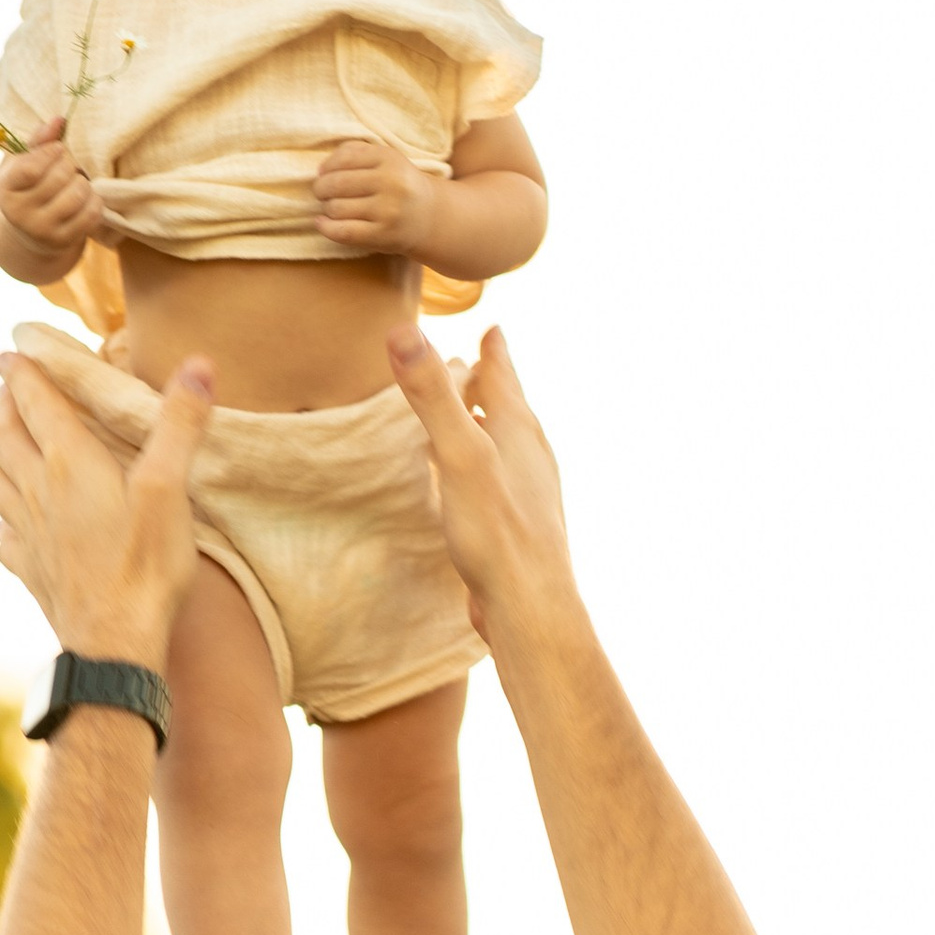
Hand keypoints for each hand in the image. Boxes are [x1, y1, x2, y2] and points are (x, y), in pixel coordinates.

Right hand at [0, 117, 110, 263]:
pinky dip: (94, 200)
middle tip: (70, 165)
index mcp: (6, 189)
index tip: (59, 148)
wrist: (26, 231)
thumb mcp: (22, 163)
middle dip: (70, 165)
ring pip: (77, 195)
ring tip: (78, 180)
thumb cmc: (26, 187)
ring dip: (83, 182)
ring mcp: (41, 231)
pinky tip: (87, 196)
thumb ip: (38, 141)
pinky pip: (90, 214)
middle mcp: (19, 214)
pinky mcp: (62, 241)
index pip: (31, 168)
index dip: (50, 152)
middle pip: (59, 178)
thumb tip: (59, 120)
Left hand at [0, 349, 212, 659]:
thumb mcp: (170, 488)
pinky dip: (1, 519)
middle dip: (6, 408)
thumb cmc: (145, 565)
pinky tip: (4, 525)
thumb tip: (198, 365)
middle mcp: (38, 491)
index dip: (22, 374)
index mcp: (69, 463)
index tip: (9, 353)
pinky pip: (5, 537)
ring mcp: (29, 533)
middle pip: (7, 438)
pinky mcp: (33, 569)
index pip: (36, 404)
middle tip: (6, 389)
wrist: (114, 643)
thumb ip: (180, 424)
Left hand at [313, 136, 434, 254]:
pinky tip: (321, 223)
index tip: (323, 174)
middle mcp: (391, 183)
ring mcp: (388, 211)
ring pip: (336, 208)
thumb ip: (354, 151)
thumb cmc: (398, 184)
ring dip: (327, 208)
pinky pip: (343, 231)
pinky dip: (325, 227)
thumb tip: (321, 169)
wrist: (429, 217)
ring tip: (332, 207)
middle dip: (321, 189)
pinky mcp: (384, 235)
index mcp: (390, 158)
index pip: (344, 158)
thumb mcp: (384, 159)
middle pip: (336, 184)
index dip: (326, 167)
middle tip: (321, 193)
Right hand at [385, 324, 573, 642]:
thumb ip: (433, 395)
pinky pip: (501, 483)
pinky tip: (474, 489)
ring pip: (510, 447)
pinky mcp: (519, 527)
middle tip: (485, 365)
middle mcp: (531, 458)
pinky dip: (486, 468)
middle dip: (496, 385)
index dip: (495, 352)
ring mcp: (529, 494)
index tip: (493, 328)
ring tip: (478, 421)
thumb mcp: (458, 453)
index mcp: (520, 431)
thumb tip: (403, 331)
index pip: (505, 377)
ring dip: (493, 427)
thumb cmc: (497, 530)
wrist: (529, 605)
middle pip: (513, 409)